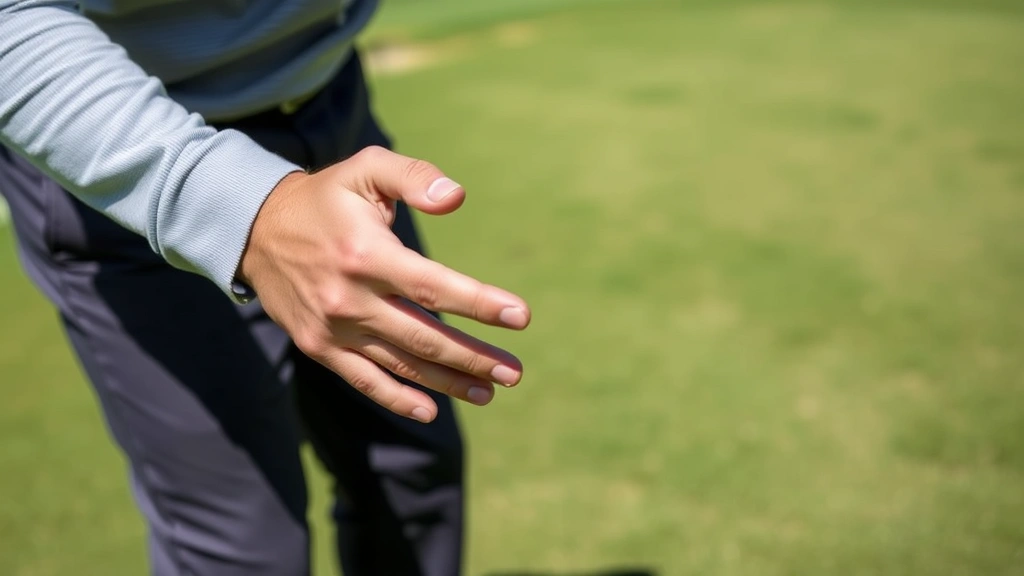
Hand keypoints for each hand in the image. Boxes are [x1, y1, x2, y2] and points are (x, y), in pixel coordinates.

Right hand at [238, 146, 530, 422]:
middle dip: (475, 357)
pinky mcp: (319, 347)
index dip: (479, 304)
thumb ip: (413, 176)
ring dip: (449, 382)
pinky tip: (432, 410)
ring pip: (401, 365)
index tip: (520, 316)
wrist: (254, 229)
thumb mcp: (366, 169)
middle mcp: (349, 298)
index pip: (433, 288)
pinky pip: (364, 380)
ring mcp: (333, 329)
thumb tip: (456, 197)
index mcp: (366, 254)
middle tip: (513, 371)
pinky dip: (398, 399)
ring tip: (490, 390)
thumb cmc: (327, 197)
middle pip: (424, 337)